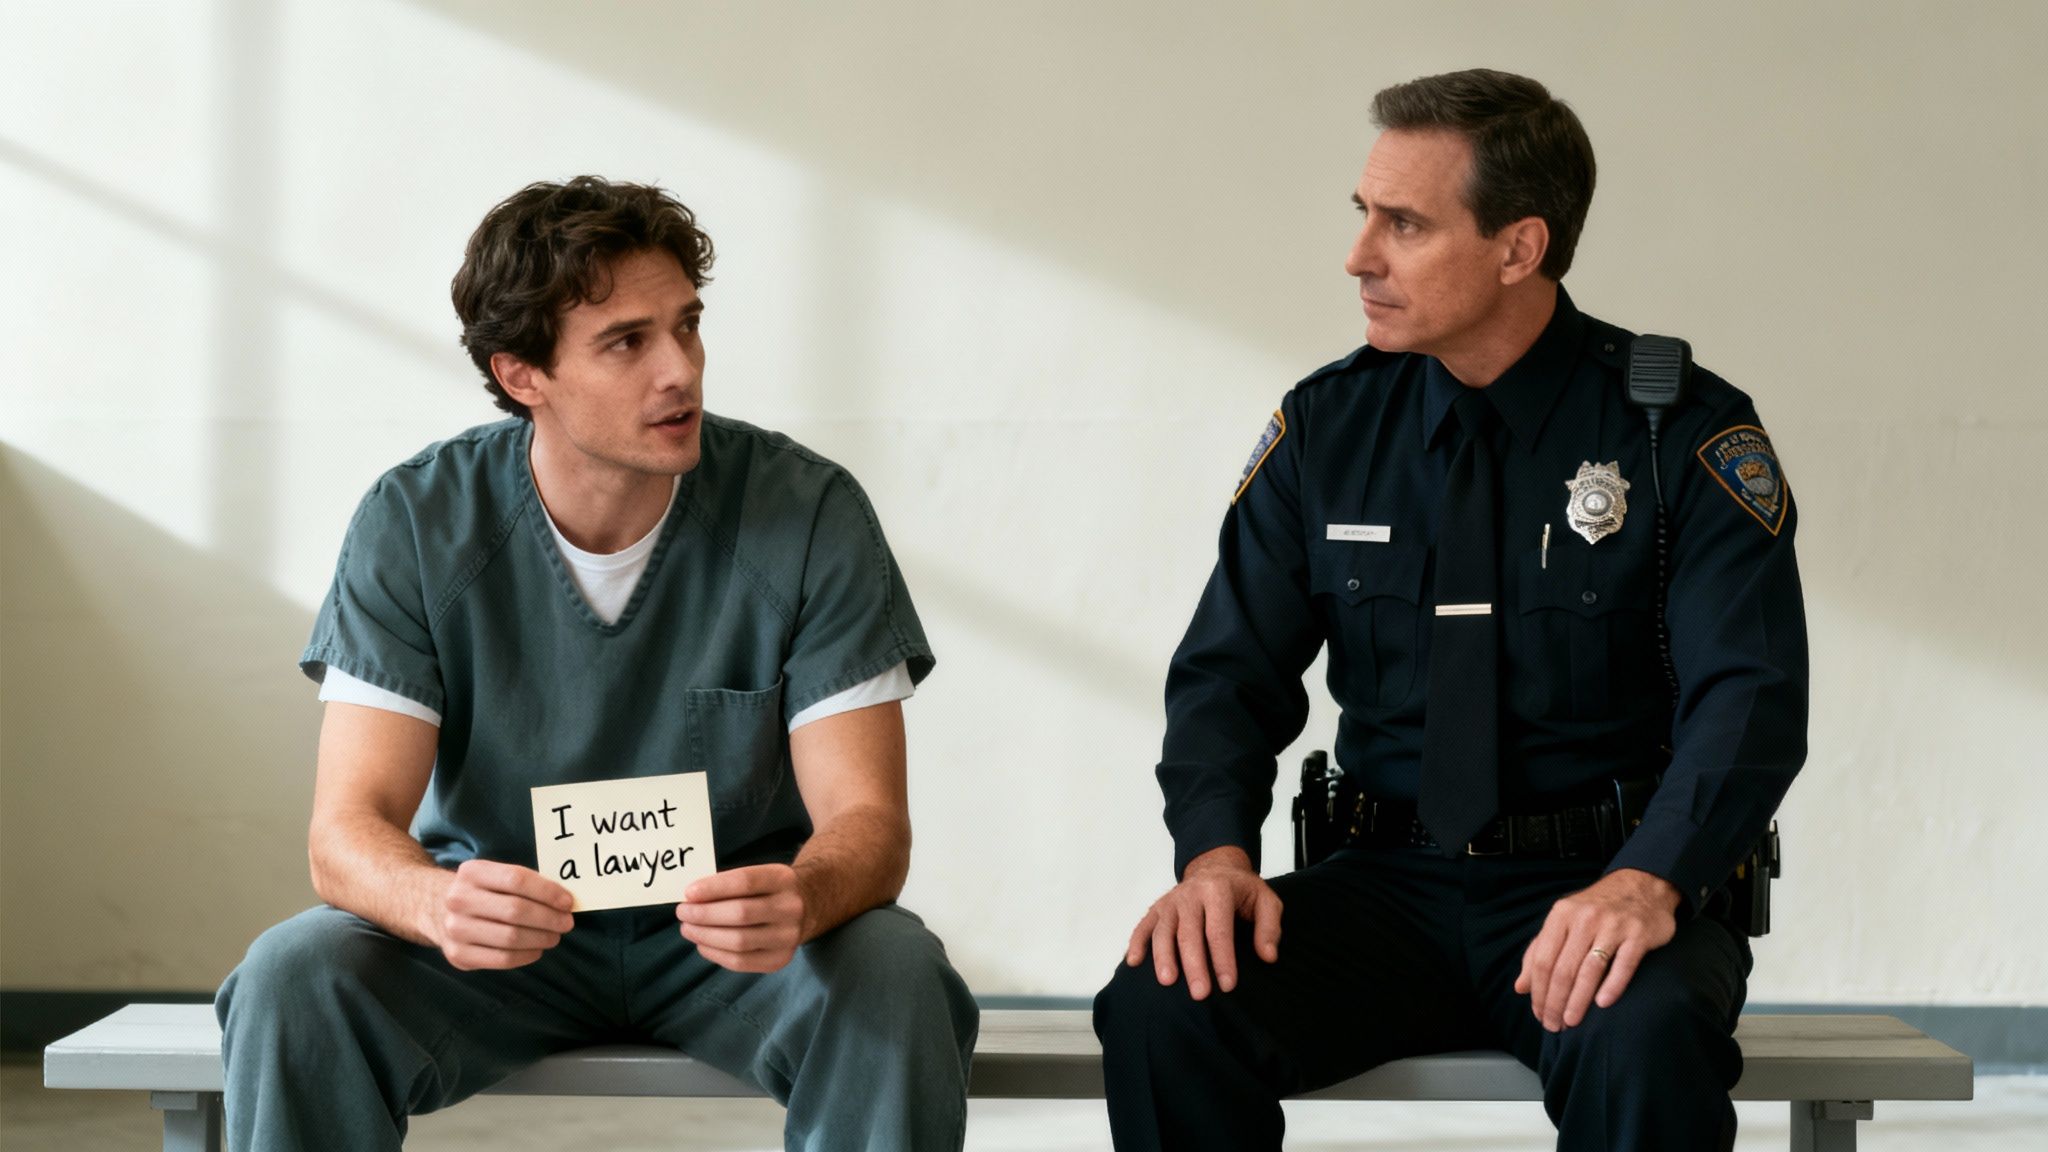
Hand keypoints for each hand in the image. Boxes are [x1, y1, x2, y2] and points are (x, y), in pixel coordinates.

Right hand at [435, 859, 574, 970]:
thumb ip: (524, 884)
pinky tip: (536, 949)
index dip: (547, 891)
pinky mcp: (457, 955)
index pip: (517, 879)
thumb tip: (563, 901)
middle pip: (516, 910)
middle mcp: (459, 899)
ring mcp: (455, 929)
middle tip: (566, 923)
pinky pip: (501, 959)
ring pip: (511, 937)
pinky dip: (526, 956)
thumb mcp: (494, 876)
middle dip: (549, 918)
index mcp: (472, 872)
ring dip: (541, 938)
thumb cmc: (481, 892)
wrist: (436, 909)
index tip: (568, 902)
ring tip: (554, 936)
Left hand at [677, 864, 807, 972]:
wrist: (810, 905)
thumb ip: (729, 884)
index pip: (745, 882)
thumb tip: (691, 899)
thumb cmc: (770, 889)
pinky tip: (702, 944)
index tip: (688, 893)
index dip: (713, 888)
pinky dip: (715, 954)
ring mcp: (788, 936)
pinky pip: (741, 962)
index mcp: (783, 879)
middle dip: (704, 914)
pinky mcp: (780, 959)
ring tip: (687, 928)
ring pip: (739, 941)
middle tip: (682, 912)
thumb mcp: (759, 875)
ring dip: (705, 936)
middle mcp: (790, 908)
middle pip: (741, 913)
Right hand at [1123, 846, 1281, 1000]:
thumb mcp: (1266, 901)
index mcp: (1218, 890)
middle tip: (1199, 993)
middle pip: (1188, 933)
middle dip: (1194, 965)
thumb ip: (1270, 927)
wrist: (1215, 866)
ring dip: (1163, 956)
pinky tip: (1133, 962)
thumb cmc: (1242, 890)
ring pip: (1163, 930)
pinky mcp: (1158, 907)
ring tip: (1168, 981)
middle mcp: (1190, 893)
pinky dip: (1136, 942)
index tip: (1227, 985)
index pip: (1218, 929)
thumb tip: (1268, 956)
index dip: (1222, 958)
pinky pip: (1143, 925)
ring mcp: (1171, 901)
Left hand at [1514, 868, 1679, 1030]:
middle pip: (1563, 968)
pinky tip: (1602, 1004)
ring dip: (1578, 1000)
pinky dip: (1612, 986)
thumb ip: (1540, 951)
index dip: (1538, 991)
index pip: (1543, 960)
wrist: (1641, 884)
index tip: (1538, 1013)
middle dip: (1555, 1002)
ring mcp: (1613, 925)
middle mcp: (1585, 918)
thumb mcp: (1564, 921)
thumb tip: (1520, 987)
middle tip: (1554, 1025)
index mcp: (1561, 915)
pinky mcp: (1639, 934)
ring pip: (1589, 970)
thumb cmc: (1596, 909)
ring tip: (1571, 1021)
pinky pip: (1623, 964)